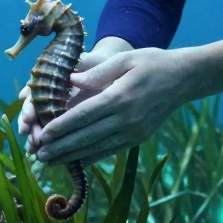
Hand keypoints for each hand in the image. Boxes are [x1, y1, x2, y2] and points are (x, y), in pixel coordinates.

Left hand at [33, 47, 190, 165]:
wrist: (184, 78)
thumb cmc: (151, 63)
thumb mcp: (125, 59)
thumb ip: (96, 72)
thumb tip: (70, 80)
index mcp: (120, 98)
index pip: (83, 116)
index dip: (61, 127)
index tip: (42, 135)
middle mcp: (126, 119)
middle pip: (86, 137)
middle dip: (60, 148)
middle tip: (38, 155)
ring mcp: (134, 132)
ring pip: (97, 148)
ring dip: (72, 157)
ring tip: (50, 162)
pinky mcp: (138, 138)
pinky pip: (111, 151)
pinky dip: (91, 158)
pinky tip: (75, 162)